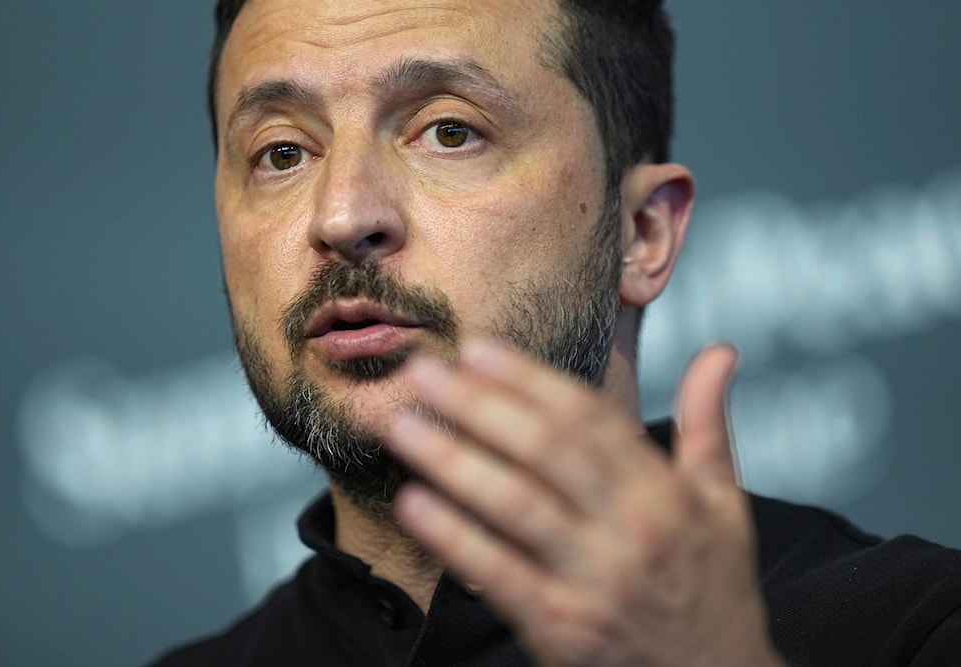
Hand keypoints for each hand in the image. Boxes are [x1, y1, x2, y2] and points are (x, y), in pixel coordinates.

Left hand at [385, 340, 782, 665]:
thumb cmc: (712, 587)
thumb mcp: (724, 505)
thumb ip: (709, 426)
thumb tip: (720, 352)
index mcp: (664, 493)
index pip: (588, 419)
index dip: (528, 379)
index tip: (476, 350)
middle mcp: (631, 529)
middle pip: (544, 449)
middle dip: (477, 405)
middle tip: (422, 372)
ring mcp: (594, 580)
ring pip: (514, 504)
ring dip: (452, 459)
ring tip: (402, 426)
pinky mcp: (560, 627)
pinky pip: (498, 573)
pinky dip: (452, 537)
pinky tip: (412, 503)